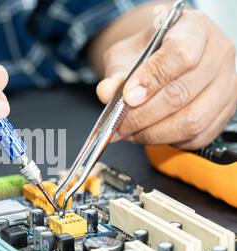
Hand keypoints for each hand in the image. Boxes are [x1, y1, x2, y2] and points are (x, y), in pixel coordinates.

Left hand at [97, 9, 236, 149]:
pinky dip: (168, 140)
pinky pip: (197, 136)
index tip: (127, 96)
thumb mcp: (124, 53)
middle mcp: (217, 55)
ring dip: (154, 133)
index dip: (152, 79)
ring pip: (192, 120)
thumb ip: (115, 72)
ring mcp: (226, 85)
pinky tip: (148, 134)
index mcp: (194, 29)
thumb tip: (107, 92)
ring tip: (130, 132)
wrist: (162, 59)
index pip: (180, 54)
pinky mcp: (224, 112)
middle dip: (143, 115)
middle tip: (119, 124)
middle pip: (182, 92)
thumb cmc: (147, 53)